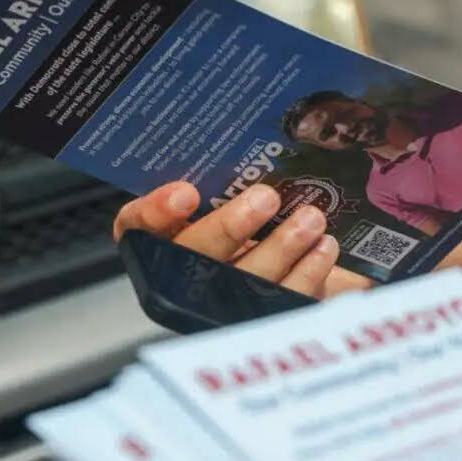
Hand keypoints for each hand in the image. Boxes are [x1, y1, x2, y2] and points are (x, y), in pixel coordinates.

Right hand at [113, 181, 371, 297]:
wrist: (307, 268)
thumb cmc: (262, 223)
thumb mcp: (239, 195)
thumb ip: (235, 176)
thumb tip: (258, 140)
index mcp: (167, 240)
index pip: (138, 227)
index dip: (156, 211)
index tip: (186, 193)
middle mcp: (188, 275)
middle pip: (192, 256)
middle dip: (229, 226)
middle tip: (266, 197)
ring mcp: (225, 305)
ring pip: (243, 282)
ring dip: (281, 247)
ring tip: (310, 219)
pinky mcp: (265, 320)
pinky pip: (283, 302)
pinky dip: (307, 273)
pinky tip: (323, 248)